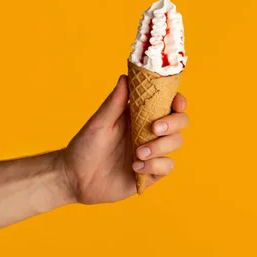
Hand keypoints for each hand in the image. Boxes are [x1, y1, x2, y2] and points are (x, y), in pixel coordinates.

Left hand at [60, 75, 188, 203]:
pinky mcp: (151, 172)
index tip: (176, 103)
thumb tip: (125, 77)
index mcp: (140, 115)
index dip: (178, 101)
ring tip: (137, 154)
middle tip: (154, 129)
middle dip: (173, 123)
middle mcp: (150, 132)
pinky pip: (167, 166)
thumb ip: (114, 103)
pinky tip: (135, 168)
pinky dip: (154, 166)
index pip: (168, 103)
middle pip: (180, 122)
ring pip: (176, 143)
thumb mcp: (99, 123)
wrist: (76, 179)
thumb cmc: (85, 147)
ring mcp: (153, 152)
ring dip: (160, 147)